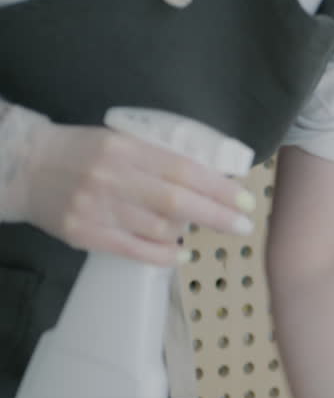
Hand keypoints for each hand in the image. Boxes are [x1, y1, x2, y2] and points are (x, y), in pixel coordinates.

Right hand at [12, 114, 255, 265]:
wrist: (25, 167)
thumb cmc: (83, 153)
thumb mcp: (121, 142)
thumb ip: (160, 158)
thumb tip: (212, 180)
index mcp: (125, 149)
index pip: (183, 170)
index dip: (218, 188)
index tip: (244, 201)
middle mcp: (113, 178)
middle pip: (177, 202)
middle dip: (217, 216)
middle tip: (243, 225)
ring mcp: (98, 208)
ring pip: (160, 229)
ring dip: (187, 232)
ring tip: (198, 230)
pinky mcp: (86, 234)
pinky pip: (137, 252)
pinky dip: (164, 255)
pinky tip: (179, 252)